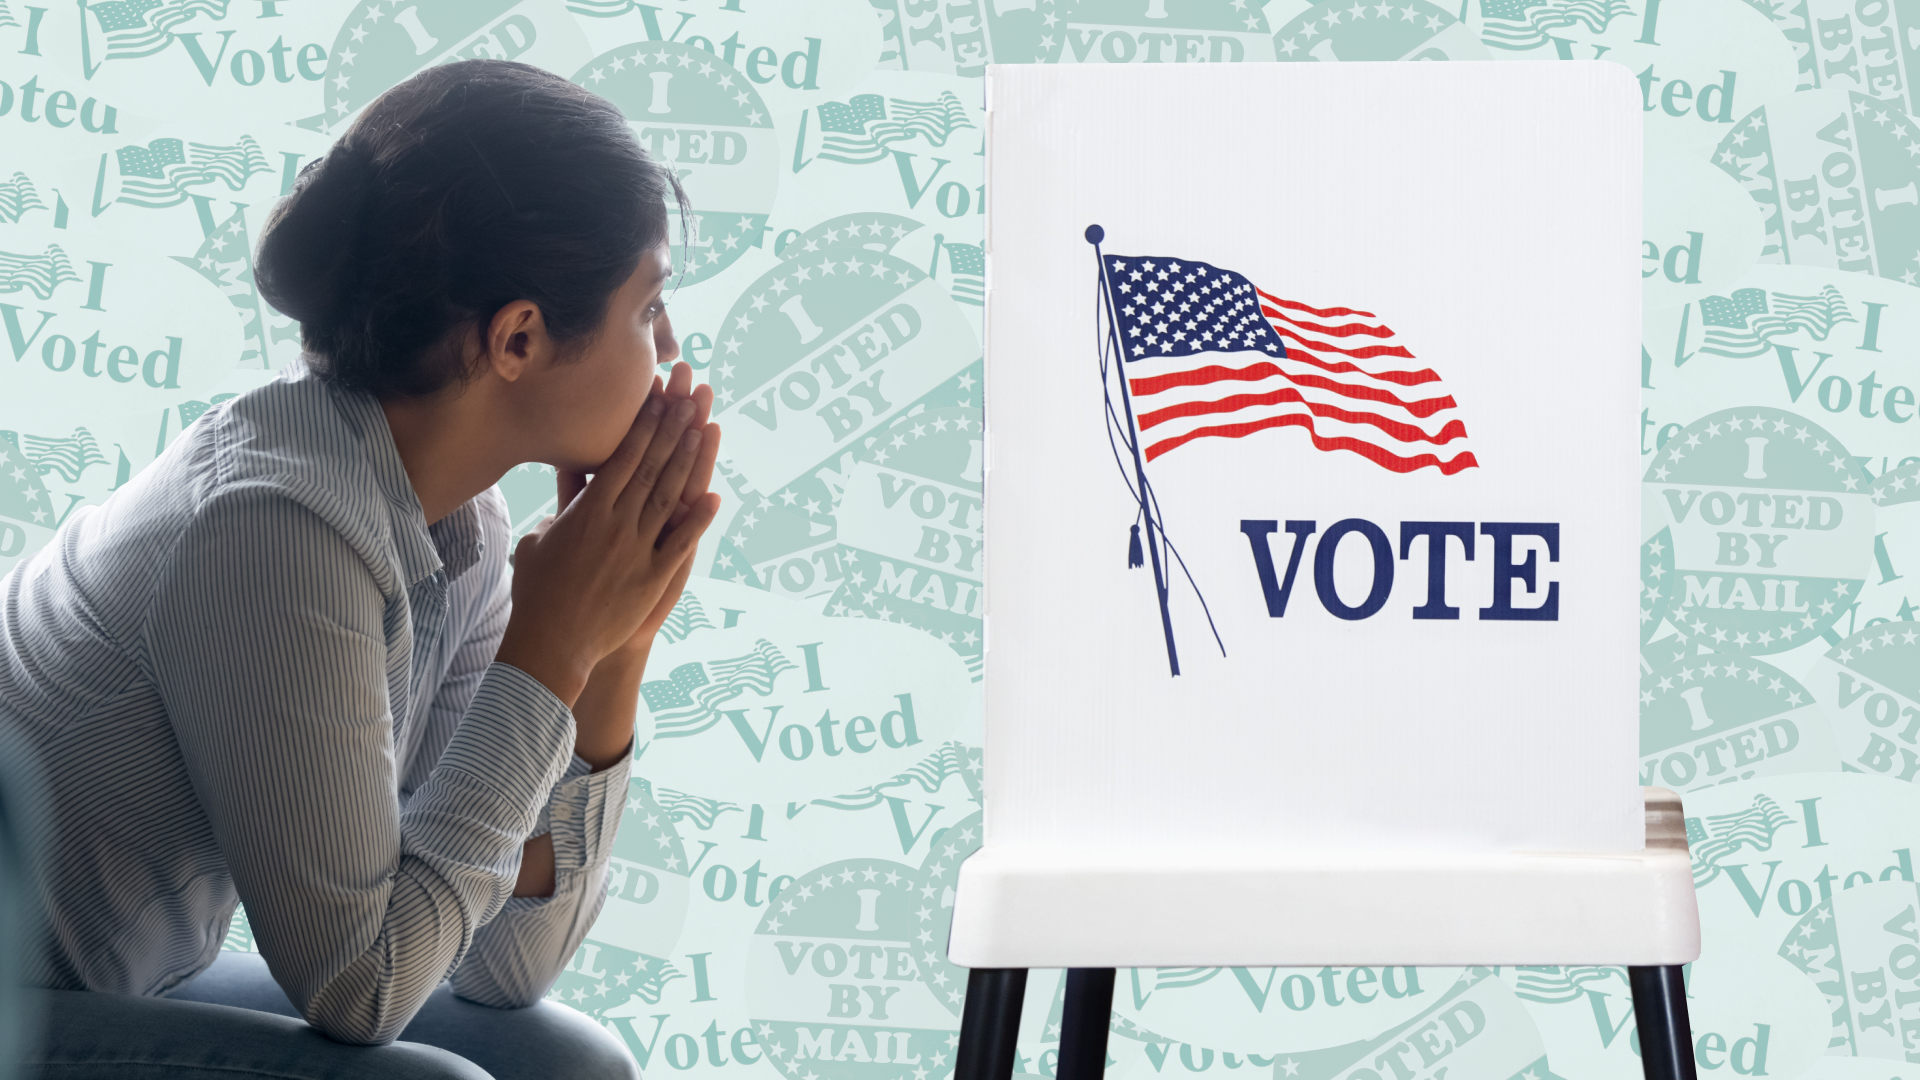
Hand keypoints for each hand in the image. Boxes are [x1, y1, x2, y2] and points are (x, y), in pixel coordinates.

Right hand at [495, 364, 721, 705]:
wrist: (551, 642)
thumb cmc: (537, 589)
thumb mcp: (540, 537)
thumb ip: (562, 505)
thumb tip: (568, 476)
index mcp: (586, 512)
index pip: (621, 458)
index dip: (643, 426)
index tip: (659, 399)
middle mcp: (616, 525)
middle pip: (650, 468)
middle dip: (672, 431)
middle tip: (691, 398)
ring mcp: (637, 551)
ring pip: (669, 497)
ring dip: (688, 463)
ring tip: (704, 430)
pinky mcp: (653, 578)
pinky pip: (681, 544)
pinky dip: (699, 521)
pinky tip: (715, 498)